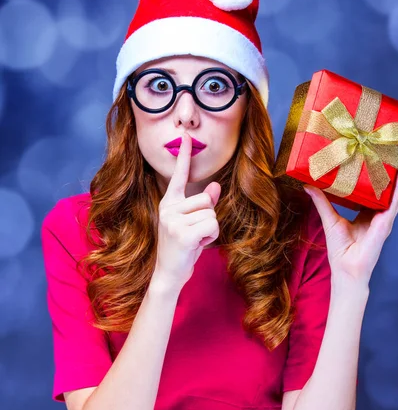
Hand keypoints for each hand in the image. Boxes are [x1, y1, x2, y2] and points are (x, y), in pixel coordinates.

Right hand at [155, 131, 221, 287]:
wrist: (169, 273)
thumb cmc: (182, 247)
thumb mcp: (193, 223)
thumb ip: (203, 203)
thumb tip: (215, 185)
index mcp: (169, 202)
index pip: (179, 175)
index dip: (184, 155)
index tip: (187, 136)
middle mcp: (168, 208)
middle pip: (207, 200)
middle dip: (208, 218)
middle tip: (194, 233)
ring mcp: (173, 220)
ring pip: (211, 213)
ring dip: (210, 229)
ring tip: (195, 239)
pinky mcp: (182, 233)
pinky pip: (212, 225)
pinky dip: (211, 237)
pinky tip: (197, 245)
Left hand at [303, 154, 397, 284]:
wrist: (346, 269)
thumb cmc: (339, 249)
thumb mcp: (329, 218)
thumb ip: (321, 201)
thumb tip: (308, 184)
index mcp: (366, 214)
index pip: (373, 190)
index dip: (375, 174)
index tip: (374, 156)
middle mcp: (378, 215)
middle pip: (386, 188)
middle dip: (390, 170)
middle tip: (390, 149)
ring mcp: (384, 219)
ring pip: (394, 192)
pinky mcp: (386, 224)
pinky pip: (394, 202)